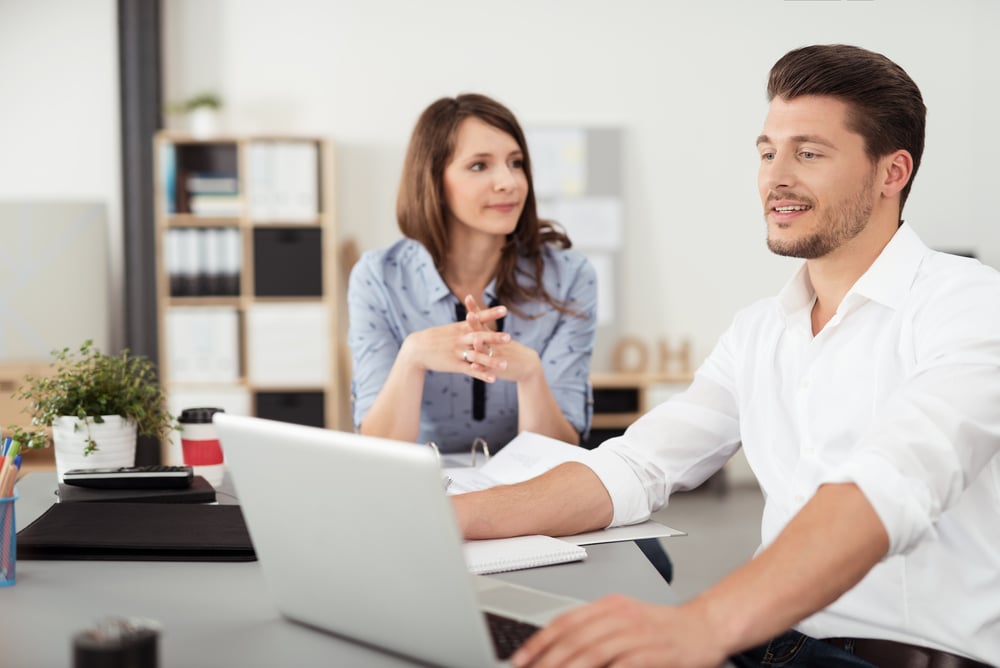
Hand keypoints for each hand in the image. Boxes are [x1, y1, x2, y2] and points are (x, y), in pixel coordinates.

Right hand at [400, 308, 510, 382]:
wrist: (416, 349)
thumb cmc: (433, 338)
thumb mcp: (450, 329)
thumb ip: (464, 326)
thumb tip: (474, 316)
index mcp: (460, 327)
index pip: (478, 318)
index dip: (491, 314)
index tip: (505, 310)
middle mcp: (460, 339)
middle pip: (480, 338)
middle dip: (494, 338)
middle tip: (509, 337)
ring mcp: (457, 352)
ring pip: (477, 357)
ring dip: (492, 361)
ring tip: (506, 364)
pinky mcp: (454, 365)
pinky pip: (470, 371)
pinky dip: (482, 375)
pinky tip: (493, 379)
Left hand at [463, 295, 542, 383]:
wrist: (528, 365)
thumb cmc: (509, 350)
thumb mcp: (498, 337)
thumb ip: (483, 328)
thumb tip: (471, 313)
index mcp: (491, 335)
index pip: (481, 319)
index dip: (475, 308)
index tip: (468, 297)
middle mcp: (493, 343)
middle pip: (482, 332)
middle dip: (476, 324)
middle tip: (470, 315)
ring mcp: (495, 356)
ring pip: (484, 351)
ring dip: (480, 346)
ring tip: (476, 341)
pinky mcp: (496, 370)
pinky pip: (486, 369)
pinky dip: (480, 369)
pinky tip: (474, 367)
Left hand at [512, 595, 727, 667]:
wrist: (706, 627)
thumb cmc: (663, 629)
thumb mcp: (625, 619)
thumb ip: (595, 630)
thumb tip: (560, 650)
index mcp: (609, 606)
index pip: (565, 622)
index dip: (539, 642)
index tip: (520, 659)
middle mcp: (621, 616)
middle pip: (574, 639)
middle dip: (548, 661)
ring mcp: (638, 633)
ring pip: (593, 652)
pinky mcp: (655, 653)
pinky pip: (623, 665)